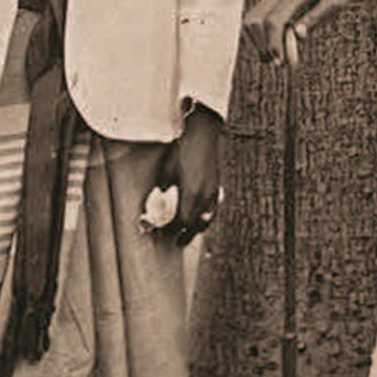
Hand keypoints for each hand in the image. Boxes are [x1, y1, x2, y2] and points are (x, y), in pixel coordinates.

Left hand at [146, 105, 221, 243]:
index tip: (159, 233)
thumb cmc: (182, 149)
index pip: (181, 222)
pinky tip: (201, 218)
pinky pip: (213, 209)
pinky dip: (206, 217)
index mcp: (191, 193)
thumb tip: (159, 199)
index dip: (169, 230)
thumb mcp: (167, 169)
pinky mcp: (218, 186)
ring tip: (189, 234)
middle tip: (176, 243)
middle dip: (185, 235)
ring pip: (207, 219)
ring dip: (197, 229)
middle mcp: (205, 196)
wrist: (203, 132)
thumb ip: (163, 188)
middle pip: (195, 225)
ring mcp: (214, 191)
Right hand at [246, 0, 352, 66]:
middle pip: (255, 22)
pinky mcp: (267, 2)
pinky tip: (273, 47)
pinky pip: (253, 21)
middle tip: (279, 61)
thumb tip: (299, 34)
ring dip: (258, 43)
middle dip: (263, 46)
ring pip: (249, 22)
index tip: (280, 61)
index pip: (275, 20)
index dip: (274, 43)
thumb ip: (318, 15)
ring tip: (275, 56)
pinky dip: (258, 37)